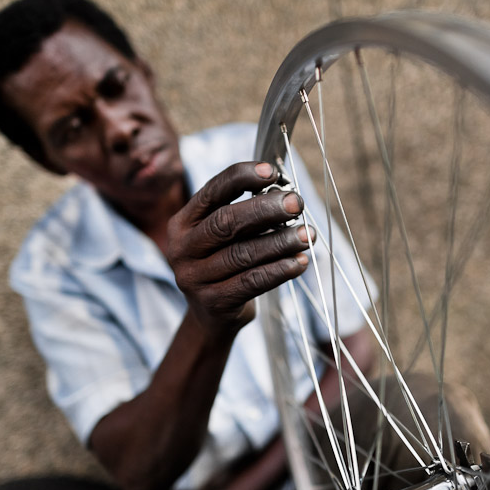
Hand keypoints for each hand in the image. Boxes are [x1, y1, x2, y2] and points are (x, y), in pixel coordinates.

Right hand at [167, 161, 312, 332]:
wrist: (211, 317)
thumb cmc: (225, 265)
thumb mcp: (223, 237)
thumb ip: (244, 213)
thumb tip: (285, 192)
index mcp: (183, 222)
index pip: (212, 192)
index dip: (242, 178)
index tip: (272, 172)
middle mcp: (181, 249)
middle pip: (226, 222)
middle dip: (265, 209)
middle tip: (296, 203)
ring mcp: (193, 278)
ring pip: (242, 254)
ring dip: (280, 241)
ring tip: (308, 235)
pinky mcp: (213, 303)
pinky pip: (252, 282)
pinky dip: (279, 270)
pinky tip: (300, 262)